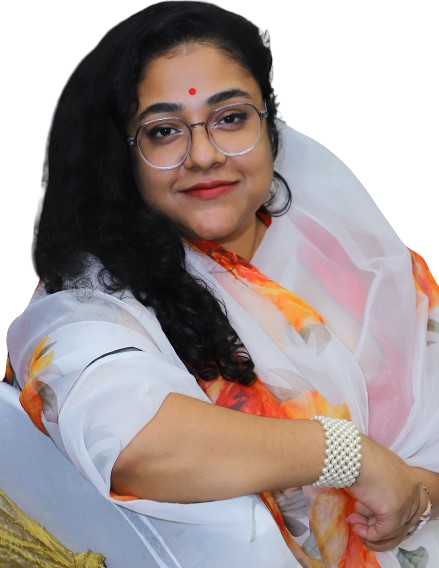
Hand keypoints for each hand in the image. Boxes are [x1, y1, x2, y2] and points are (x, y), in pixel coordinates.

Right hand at [346, 436, 422, 550]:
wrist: (353, 454)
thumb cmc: (359, 456)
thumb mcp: (378, 469)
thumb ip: (384, 484)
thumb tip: (375, 497)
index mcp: (410, 477)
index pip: (419, 505)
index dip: (403, 515)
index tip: (380, 517)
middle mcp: (412, 489)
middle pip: (406, 519)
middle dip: (383, 523)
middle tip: (362, 521)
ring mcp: (405, 501)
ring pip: (392, 527)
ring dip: (371, 529)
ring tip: (354, 523)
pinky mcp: (392, 511)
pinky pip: (382, 531)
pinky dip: (368, 533)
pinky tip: (356, 527)